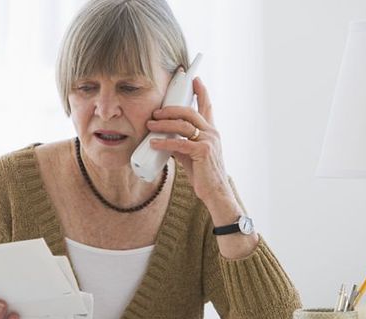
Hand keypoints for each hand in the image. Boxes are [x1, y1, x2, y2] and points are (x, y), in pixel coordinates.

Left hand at [147, 77, 227, 202]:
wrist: (215, 191)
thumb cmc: (203, 174)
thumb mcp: (191, 155)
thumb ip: (181, 143)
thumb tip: (165, 138)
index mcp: (211, 131)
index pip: (207, 106)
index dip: (201, 91)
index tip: (195, 79)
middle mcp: (212, 133)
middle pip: (190, 112)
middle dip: (171, 109)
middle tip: (156, 111)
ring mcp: (209, 141)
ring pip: (183, 125)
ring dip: (164, 123)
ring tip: (150, 124)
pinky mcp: (203, 152)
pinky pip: (180, 143)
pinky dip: (164, 142)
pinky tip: (154, 143)